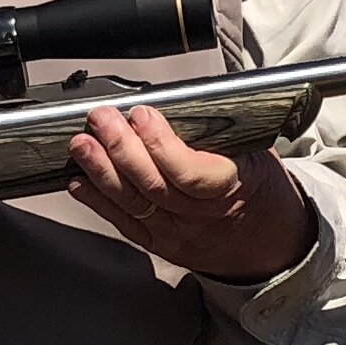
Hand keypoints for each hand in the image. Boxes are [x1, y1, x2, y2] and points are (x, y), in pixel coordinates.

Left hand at [66, 105, 316, 284]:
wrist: (265, 239)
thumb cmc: (254, 184)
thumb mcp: (252, 151)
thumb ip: (214, 132)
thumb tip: (169, 100)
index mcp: (231, 186)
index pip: (190, 172)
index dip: (161, 144)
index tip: (142, 114)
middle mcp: (201, 215)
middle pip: (153, 184)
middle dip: (121, 148)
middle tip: (101, 120)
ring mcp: (177, 233)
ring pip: (133, 203)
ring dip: (101, 171)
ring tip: (82, 145)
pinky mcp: (158, 243)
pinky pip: (123, 222)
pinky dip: (98, 201)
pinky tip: (80, 181)